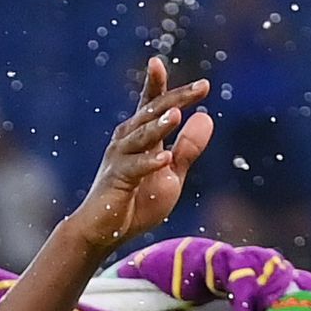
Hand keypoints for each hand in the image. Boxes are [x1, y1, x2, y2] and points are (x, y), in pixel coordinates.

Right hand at [72, 61, 212, 258]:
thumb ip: (187, 148)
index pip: (154, 103)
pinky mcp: (116, 180)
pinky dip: (149, 163)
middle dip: (176, 99)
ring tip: (176, 115)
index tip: (194, 77)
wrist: (104, 232)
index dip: (165, 84)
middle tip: (201, 87)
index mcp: (140, 134)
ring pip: (141, 136)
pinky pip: (134, 168)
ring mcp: (119, 158)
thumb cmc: (136, 202)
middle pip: (153, 112)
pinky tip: (165, 159)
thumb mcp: (171, 174)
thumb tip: (206, 116)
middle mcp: (127, 139)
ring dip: (158, 126)